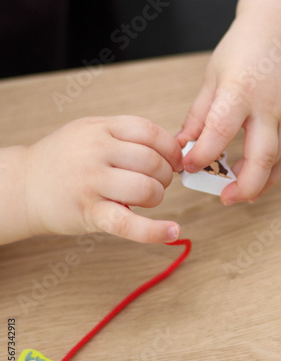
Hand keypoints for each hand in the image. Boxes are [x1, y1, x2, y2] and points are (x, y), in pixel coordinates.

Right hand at [24, 116, 182, 242]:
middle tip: (157, 181)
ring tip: (147, 198)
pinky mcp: (89, 213)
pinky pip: (129, 224)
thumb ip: (125, 136)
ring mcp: (91, 183)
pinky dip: (154, 231)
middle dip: (165, 175)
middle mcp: (96, 152)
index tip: (175, 160)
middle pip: (152, 162)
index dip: (170, 148)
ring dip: (157, 196)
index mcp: (100, 129)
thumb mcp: (90, 132)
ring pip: (146, 189)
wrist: (25, 185)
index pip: (149, 132)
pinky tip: (172, 231)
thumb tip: (171, 149)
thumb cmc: (64, 159)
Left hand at [176, 10, 280, 204]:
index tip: (187, 167)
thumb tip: (183, 145)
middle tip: (223, 198)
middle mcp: (268, 106)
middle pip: (260, 158)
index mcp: (240, 91)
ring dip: (258, 183)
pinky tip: (257, 182)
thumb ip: (199, 114)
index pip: (219, 132)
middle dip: (242, 186)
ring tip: (236, 194)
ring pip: (277, 161)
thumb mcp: (213, 76)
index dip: (202, 156)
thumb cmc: (244, 47)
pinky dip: (272, 171)